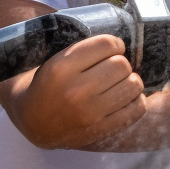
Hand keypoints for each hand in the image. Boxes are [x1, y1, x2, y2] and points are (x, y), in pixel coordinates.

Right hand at [10, 34, 145, 148]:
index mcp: (60, 68)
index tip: (111, 49)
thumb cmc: (47, 84)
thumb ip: (82, 49)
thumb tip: (119, 39)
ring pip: (133, 85)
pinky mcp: (101, 130)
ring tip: (119, 83)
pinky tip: (124, 98)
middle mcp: (75, 91)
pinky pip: (137, 108)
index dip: (114, 44)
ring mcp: (90, 113)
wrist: (32, 123)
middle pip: (122, 65)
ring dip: (130, 81)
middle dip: (120, 63)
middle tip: (112, 68)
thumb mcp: (53, 60)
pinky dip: (136, 100)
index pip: (107, 44)